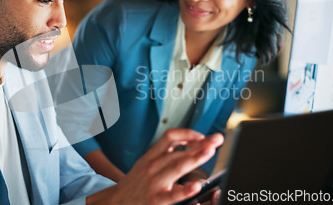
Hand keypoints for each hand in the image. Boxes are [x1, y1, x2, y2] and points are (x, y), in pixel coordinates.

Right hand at [89, 129, 222, 204]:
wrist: (116, 201)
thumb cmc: (135, 182)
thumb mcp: (145, 161)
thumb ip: (165, 153)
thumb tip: (188, 142)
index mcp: (152, 155)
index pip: (170, 137)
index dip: (187, 134)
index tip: (202, 136)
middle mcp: (153, 165)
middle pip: (179, 151)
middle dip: (200, 145)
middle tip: (216, 139)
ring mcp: (155, 182)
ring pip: (177, 166)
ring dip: (195, 158)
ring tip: (209, 152)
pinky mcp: (156, 199)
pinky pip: (173, 194)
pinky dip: (185, 189)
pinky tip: (196, 186)